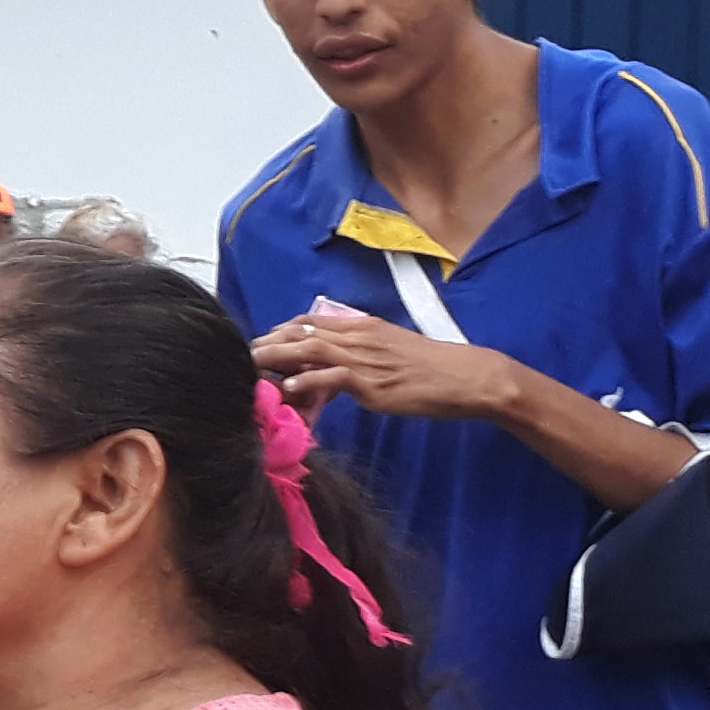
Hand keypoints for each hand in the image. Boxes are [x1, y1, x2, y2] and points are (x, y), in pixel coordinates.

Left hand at [251, 311, 522, 422]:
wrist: (465, 376)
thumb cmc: (430, 368)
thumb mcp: (390, 349)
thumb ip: (360, 351)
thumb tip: (334, 363)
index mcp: (363, 327)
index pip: (312, 320)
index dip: (281, 331)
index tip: (261, 342)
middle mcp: (359, 337)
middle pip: (303, 332)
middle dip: (269, 343)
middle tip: (243, 356)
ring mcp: (365, 358)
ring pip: (311, 350)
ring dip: (278, 358)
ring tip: (252, 367)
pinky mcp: (373, 382)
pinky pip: (333, 378)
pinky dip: (309, 382)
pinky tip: (289, 389)